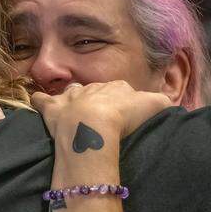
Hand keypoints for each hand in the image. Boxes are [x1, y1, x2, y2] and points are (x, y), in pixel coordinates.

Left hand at [31, 81, 171, 142]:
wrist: (96, 124)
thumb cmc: (126, 115)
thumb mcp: (156, 106)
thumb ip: (165, 103)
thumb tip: (172, 105)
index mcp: (118, 87)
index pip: (122, 89)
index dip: (124, 99)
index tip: (126, 111)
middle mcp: (94, 88)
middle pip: (97, 89)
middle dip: (99, 97)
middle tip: (103, 113)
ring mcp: (71, 98)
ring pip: (72, 90)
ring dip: (73, 97)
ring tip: (76, 108)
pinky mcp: (53, 110)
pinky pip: (42, 100)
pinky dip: (40, 100)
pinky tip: (38, 100)